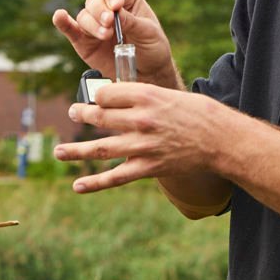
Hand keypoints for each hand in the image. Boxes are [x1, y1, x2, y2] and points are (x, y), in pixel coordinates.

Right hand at [52, 0, 176, 85]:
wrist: (148, 73)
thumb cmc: (152, 48)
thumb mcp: (149, 33)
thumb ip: (132, 22)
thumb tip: (115, 12)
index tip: (117, 5)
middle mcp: (107, 8)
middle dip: (100, 10)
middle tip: (110, 23)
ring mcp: (94, 24)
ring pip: (84, 15)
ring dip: (92, 24)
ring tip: (105, 35)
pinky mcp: (83, 41)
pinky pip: (70, 29)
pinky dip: (63, 22)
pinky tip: (60, 17)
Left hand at [54, 83, 226, 192]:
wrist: (220, 139)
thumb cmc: (197, 113)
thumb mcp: (168, 94)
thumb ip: (141, 97)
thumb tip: (113, 99)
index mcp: (146, 96)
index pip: (107, 94)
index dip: (99, 95)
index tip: (97, 98)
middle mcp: (141, 119)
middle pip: (100, 117)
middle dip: (82, 115)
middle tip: (72, 113)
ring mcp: (142, 146)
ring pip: (101, 148)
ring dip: (76, 150)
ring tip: (58, 152)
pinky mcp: (148, 167)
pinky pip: (116, 176)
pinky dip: (95, 183)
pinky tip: (77, 185)